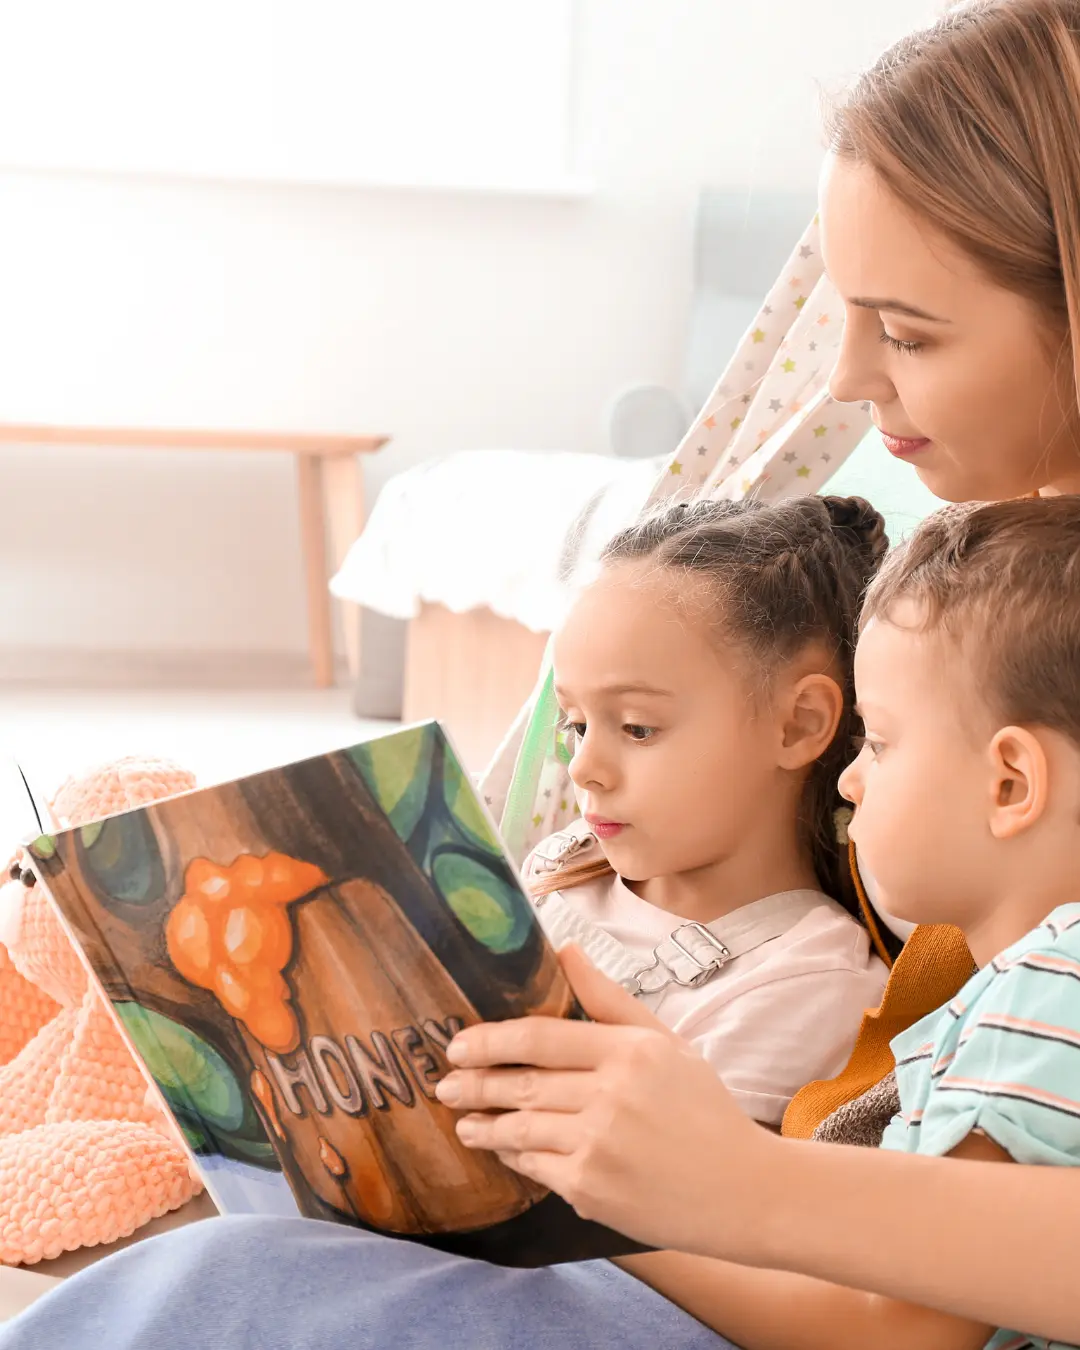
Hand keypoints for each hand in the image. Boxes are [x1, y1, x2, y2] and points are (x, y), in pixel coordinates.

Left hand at [436, 945, 778, 1253]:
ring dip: (485, 1125)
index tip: (458, 1044)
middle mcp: (611, 1096)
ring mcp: (598, 1145)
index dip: (491, 1040)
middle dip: (474, 1083)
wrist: (742, 1191)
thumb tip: (565, 949)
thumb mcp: (665, 1043)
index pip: (541, 1037)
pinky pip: (536, 1167)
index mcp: (630, 1051)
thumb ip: (609, 999)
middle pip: (521, 1083)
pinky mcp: (592, 1189)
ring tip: (465, 1123)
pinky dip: (516, 1158)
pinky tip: (505, 1151)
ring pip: (520, 1128)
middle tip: (445, 1083)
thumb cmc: (703, 1110)